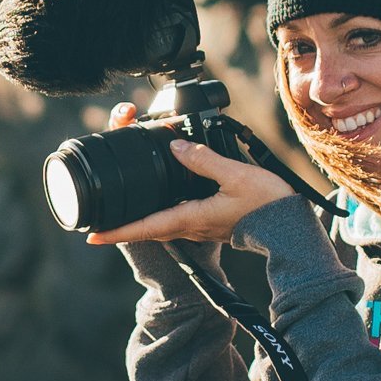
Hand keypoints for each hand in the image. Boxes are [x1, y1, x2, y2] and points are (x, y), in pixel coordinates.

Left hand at [85, 131, 294, 245]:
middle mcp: (190, 226)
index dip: (117, 231)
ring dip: (139, 220)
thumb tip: (176, 145)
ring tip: (120, 212)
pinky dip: (159, 212)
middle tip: (97, 223)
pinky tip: (160, 200)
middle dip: (121, 226)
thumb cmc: (265, 205)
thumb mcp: (234, 175)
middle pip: (146, 228)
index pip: (145, 227)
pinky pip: (175, 219)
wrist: (288, 226)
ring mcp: (199, 227)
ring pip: (160, 224)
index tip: (92, 235)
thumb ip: (203, 160)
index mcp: (190, 217)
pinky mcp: (208, 223)